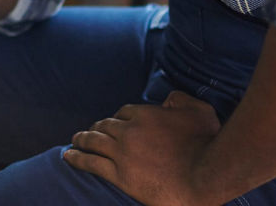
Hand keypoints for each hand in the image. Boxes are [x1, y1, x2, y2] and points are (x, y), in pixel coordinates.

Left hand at [64, 91, 221, 205]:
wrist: (205, 175)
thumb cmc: (208, 142)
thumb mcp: (199, 110)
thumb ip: (180, 99)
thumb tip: (168, 99)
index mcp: (146, 114)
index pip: (124, 112)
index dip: (118, 118)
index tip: (116, 124)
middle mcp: (130, 131)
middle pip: (105, 126)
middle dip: (96, 127)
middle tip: (89, 131)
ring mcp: (122, 154)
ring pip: (94, 142)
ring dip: (81, 140)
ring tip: (75, 141)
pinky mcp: (120, 175)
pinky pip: (91, 164)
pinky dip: (77, 158)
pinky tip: (68, 156)